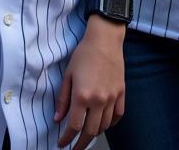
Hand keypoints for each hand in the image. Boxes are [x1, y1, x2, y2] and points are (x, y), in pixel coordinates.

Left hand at [54, 18, 125, 148]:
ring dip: (94, 134)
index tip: (61, 143)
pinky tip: (103, 124)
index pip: (74, 127)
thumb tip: (57, 118)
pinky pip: (118, 116)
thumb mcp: (68, 75)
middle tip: (74, 148)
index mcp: (82, 95)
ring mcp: (112, 98)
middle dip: (80, 144)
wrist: (105, 39)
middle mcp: (98, 100)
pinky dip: (110, 124)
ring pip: (104, 126)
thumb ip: (63, 99)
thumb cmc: (83, 54)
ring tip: (86, 135)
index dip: (66, 139)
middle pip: (90, 132)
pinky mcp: (121, 93)